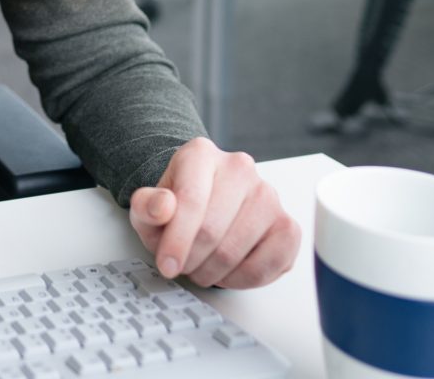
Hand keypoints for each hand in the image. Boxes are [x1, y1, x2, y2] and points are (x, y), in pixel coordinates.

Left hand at [129, 139, 298, 289]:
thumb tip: (162, 207)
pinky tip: (227, 272)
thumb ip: (145, 205)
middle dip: (191, 259)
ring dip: (211, 272)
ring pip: (236, 251)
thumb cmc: (177, 208)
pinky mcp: (287, 226)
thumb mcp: (148, 206)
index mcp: (201, 154)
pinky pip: (265, 266)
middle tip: (182, 265)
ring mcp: (268, 195)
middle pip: (212, 230)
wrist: (204, 206)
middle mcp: (240, 168)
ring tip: (201, 267)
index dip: (176, 240)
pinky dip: (240, 280)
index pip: (191, 200)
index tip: (167, 265)